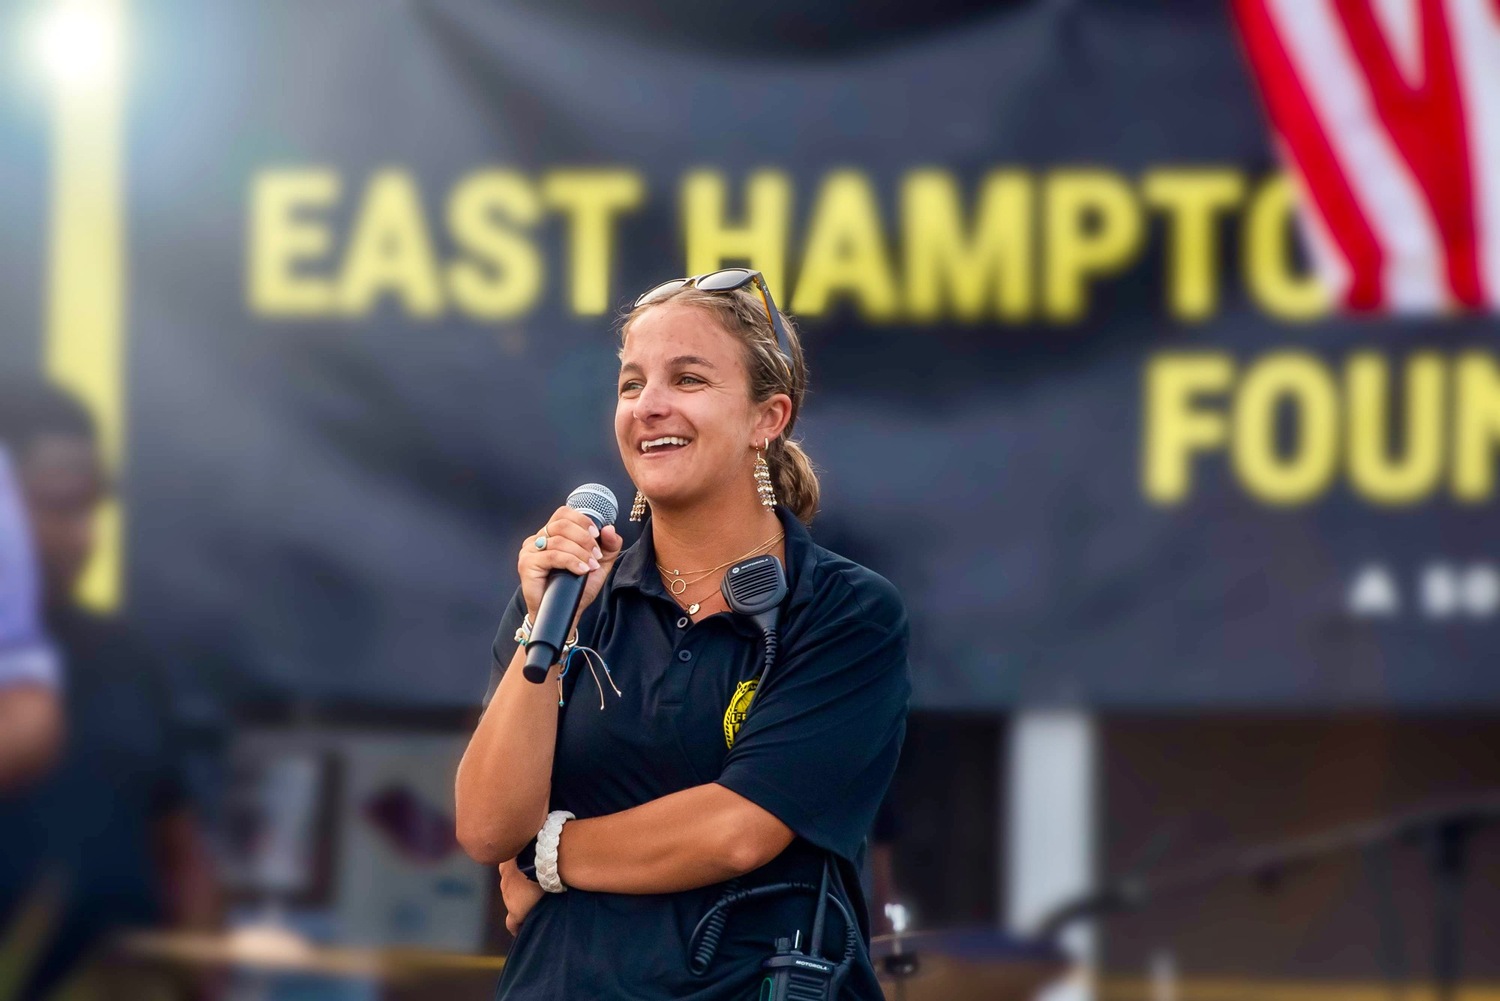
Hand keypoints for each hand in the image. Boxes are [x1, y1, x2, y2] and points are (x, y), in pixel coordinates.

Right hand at [499, 858, 545, 935]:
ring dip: (517, 886)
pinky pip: (508, 870)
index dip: (517, 928)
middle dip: (520, 903)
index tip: (523, 929)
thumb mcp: (550, 900)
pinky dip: (515, 870)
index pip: (511, 924)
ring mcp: (504, 880)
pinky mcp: (505, 864)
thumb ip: (545, 909)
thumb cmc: (548, 882)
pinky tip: (524, 865)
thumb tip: (553, 912)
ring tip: (530, 880)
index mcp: (515, 910)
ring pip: (509, 887)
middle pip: (512, 904)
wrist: (538, 857)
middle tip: (534, 898)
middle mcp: (506, 896)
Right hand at [518, 507, 623, 621]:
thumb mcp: (599, 564)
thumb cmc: (577, 588)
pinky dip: (571, 561)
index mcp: (552, 534)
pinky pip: (552, 556)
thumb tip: (609, 528)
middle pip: (562, 523)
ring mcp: (530, 550)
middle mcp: (538, 538)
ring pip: (559, 540)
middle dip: (584, 538)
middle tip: (596, 554)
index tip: (597, 535)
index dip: (582, 520)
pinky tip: (581, 570)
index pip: (564, 513)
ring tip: (591, 565)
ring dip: (580, 552)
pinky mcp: (527, 564)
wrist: (564, 613)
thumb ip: (608, 546)